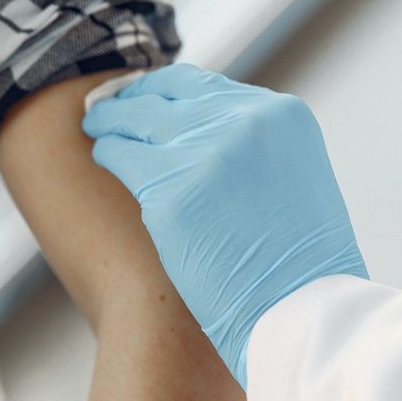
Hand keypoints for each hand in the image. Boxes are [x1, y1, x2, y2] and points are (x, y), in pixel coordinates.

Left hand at [84, 64, 367, 389]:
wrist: (303, 314)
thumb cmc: (302, 267)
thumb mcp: (296, 181)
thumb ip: (258, 149)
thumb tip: (205, 136)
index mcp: (284, 116)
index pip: (206, 86)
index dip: (169, 91)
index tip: (150, 100)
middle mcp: (246, 122)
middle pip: (167, 95)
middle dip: (135, 100)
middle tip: (110, 108)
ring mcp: (206, 155)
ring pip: (137, 119)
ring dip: (113, 122)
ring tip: (98, 127)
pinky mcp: (170, 192)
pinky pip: (120, 156)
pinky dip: (107, 153)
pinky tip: (102, 156)